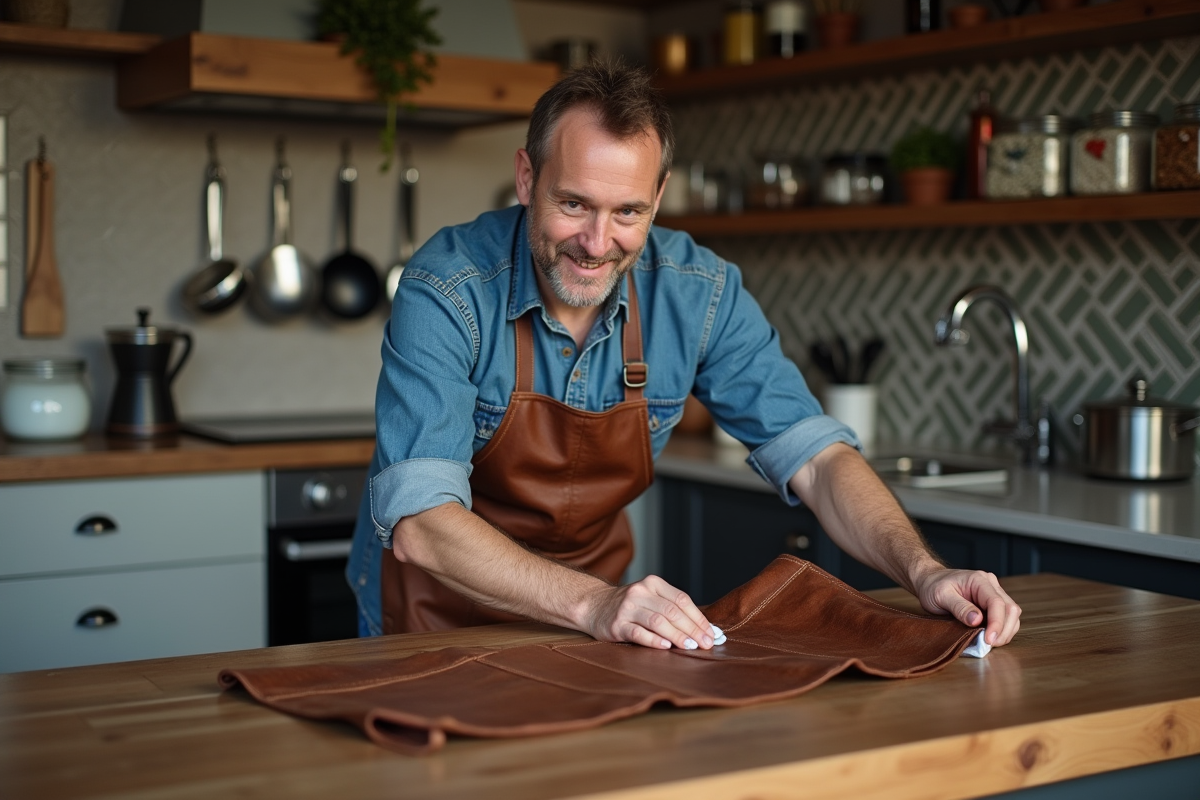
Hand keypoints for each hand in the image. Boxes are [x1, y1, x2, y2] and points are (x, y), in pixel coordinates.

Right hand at [583, 575, 714, 649]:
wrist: (593, 605)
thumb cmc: (631, 606)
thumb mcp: (650, 598)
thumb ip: (673, 610)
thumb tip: (705, 630)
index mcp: (653, 584)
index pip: (682, 600)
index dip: (699, 618)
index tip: (712, 634)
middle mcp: (640, 592)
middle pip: (672, 611)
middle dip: (692, 629)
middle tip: (706, 644)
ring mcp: (627, 608)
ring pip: (657, 621)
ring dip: (677, 635)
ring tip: (691, 647)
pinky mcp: (617, 625)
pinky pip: (638, 633)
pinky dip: (654, 640)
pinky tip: (666, 647)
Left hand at [914, 568, 1021, 646]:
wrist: (930, 581)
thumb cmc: (933, 587)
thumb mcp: (941, 596)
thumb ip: (959, 607)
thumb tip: (977, 620)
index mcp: (979, 580)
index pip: (997, 602)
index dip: (996, 623)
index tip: (989, 640)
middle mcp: (991, 585)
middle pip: (1010, 609)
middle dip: (1003, 630)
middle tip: (989, 645)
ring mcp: (994, 593)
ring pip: (1011, 615)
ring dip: (1005, 632)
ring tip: (990, 643)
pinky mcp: (992, 603)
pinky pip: (1005, 618)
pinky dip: (1002, 630)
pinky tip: (990, 637)